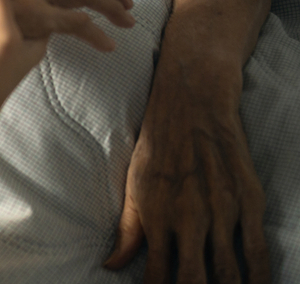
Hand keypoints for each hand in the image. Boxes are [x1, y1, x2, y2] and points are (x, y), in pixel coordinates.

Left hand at [103, 62, 269, 283]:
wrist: (193, 104)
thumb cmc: (157, 146)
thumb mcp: (134, 186)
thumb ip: (128, 231)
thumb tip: (111, 265)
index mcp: (156, 216)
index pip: (156, 274)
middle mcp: (190, 219)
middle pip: (194, 280)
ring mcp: (222, 212)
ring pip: (227, 271)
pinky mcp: (249, 202)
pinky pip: (256, 250)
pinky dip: (258, 276)